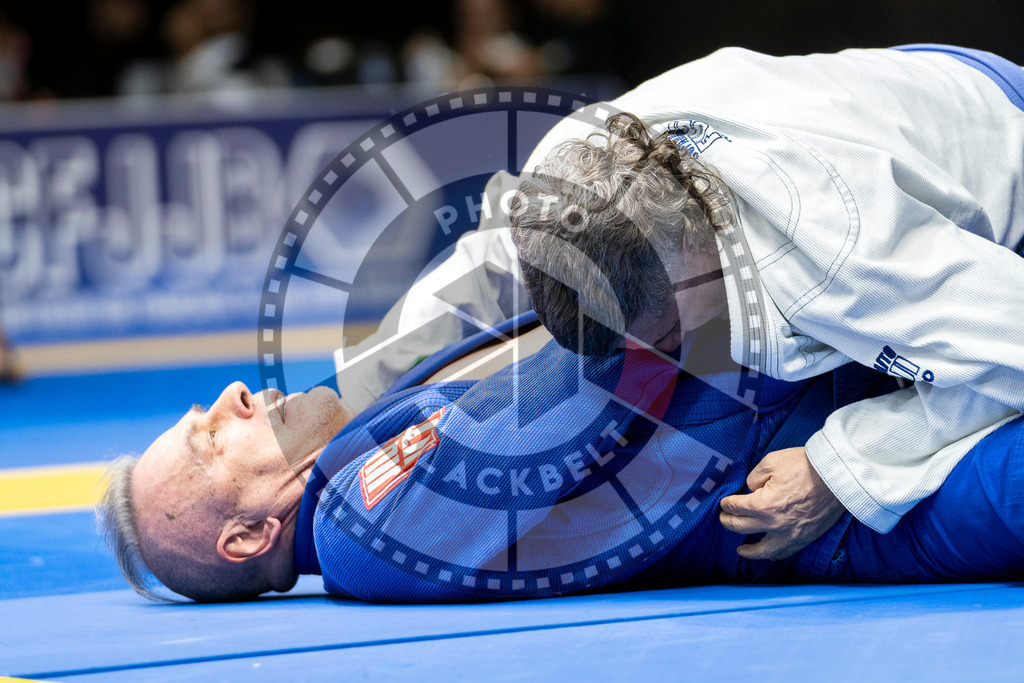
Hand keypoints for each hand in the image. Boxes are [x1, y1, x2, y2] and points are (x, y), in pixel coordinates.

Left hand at [719, 447, 843, 560]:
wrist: (838, 477)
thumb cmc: (805, 466)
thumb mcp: (771, 462)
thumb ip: (754, 477)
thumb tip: (751, 488)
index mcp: (762, 504)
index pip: (735, 507)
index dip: (727, 503)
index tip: (725, 501)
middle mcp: (773, 524)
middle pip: (741, 527)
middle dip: (728, 521)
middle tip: (724, 518)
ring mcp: (789, 534)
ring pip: (762, 550)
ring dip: (748, 551)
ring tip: (740, 550)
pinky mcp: (804, 538)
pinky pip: (784, 553)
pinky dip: (773, 555)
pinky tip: (768, 554)